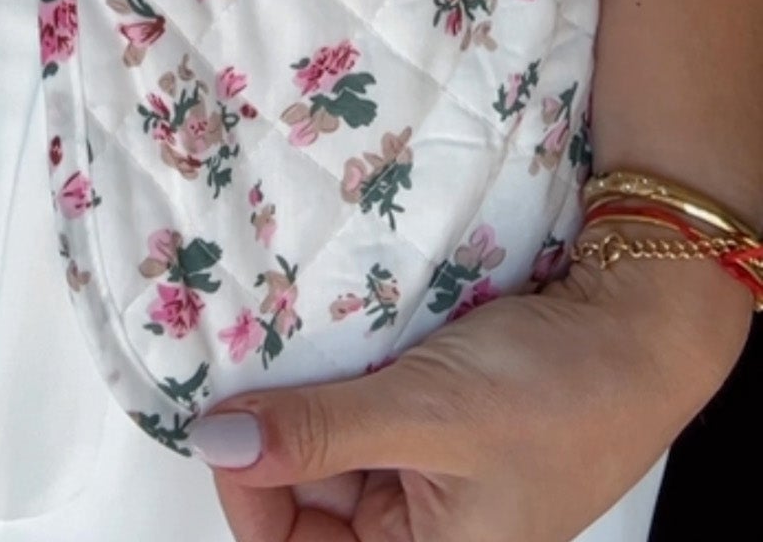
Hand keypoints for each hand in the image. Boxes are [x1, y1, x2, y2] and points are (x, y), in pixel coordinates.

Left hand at [189, 238, 752, 541]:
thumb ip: (318, 432)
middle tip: (237, 366)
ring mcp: (424, 476)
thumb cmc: (554, 393)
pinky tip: (313, 338)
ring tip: (272, 345)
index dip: (247, 490)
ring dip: (299, 401)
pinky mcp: (429, 424)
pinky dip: (333, 378)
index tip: (221, 418)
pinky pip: (359, 412)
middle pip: (304, 501)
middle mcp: (420, 533)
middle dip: (269, 437)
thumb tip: (215, 444)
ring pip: (326, 448)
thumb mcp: (426, 414)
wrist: (636, 329)